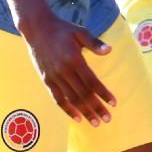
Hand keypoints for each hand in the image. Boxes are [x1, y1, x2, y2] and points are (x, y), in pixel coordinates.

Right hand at [16, 10, 115, 124]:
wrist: (37, 29)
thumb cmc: (63, 30)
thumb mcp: (81, 32)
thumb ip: (95, 43)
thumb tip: (109, 51)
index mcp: (74, 60)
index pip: (91, 81)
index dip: (103, 93)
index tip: (114, 103)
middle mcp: (63, 71)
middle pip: (83, 94)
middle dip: (96, 108)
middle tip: (108, 119)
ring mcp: (53, 77)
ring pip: (71, 99)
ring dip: (84, 112)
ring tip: (95, 122)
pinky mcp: (46, 80)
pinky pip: (57, 98)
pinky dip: (67, 109)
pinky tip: (77, 117)